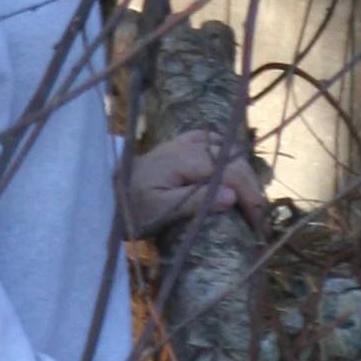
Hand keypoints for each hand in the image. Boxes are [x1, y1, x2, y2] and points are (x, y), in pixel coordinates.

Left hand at [126, 127, 265, 236]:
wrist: (101, 194)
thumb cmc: (129, 208)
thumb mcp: (160, 212)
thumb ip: (195, 202)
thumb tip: (233, 196)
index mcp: (184, 160)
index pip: (229, 171)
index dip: (250, 193)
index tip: (259, 220)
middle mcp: (185, 146)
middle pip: (231, 160)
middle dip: (251, 186)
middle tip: (259, 218)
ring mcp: (180, 143)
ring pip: (224, 148)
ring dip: (241, 170)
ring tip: (250, 198)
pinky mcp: (175, 146)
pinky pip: (207, 139)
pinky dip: (223, 150)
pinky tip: (230, 163)